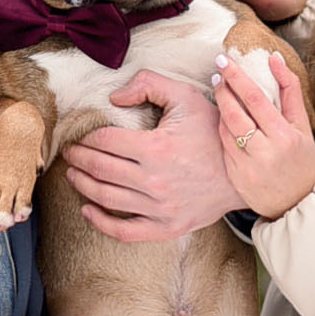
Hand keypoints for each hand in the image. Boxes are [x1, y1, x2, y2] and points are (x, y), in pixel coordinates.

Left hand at [62, 73, 236, 239]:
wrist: (244, 174)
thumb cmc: (213, 133)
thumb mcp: (186, 97)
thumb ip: (149, 84)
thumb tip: (114, 98)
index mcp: (156, 147)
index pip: (105, 141)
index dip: (86, 137)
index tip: (78, 136)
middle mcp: (154, 180)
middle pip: (100, 168)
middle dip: (78, 159)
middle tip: (69, 153)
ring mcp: (159, 207)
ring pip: (105, 197)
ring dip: (83, 184)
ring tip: (73, 174)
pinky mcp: (166, 227)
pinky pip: (124, 231)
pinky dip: (100, 222)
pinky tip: (88, 210)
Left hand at [215, 49, 314, 219]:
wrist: (298, 202)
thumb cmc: (301, 160)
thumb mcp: (303, 126)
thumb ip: (289, 90)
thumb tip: (274, 59)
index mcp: (284, 136)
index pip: (255, 98)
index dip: (237, 77)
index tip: (225, 60)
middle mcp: (265, 152)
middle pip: (235, 113)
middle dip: (223, 89)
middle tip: (218, 72)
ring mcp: (248, 167)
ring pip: (225, 129)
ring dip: (220, 107)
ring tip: (221, 90)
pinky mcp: (236, 177)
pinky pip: (224, 146)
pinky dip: (222, 129)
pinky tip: (224, 118)